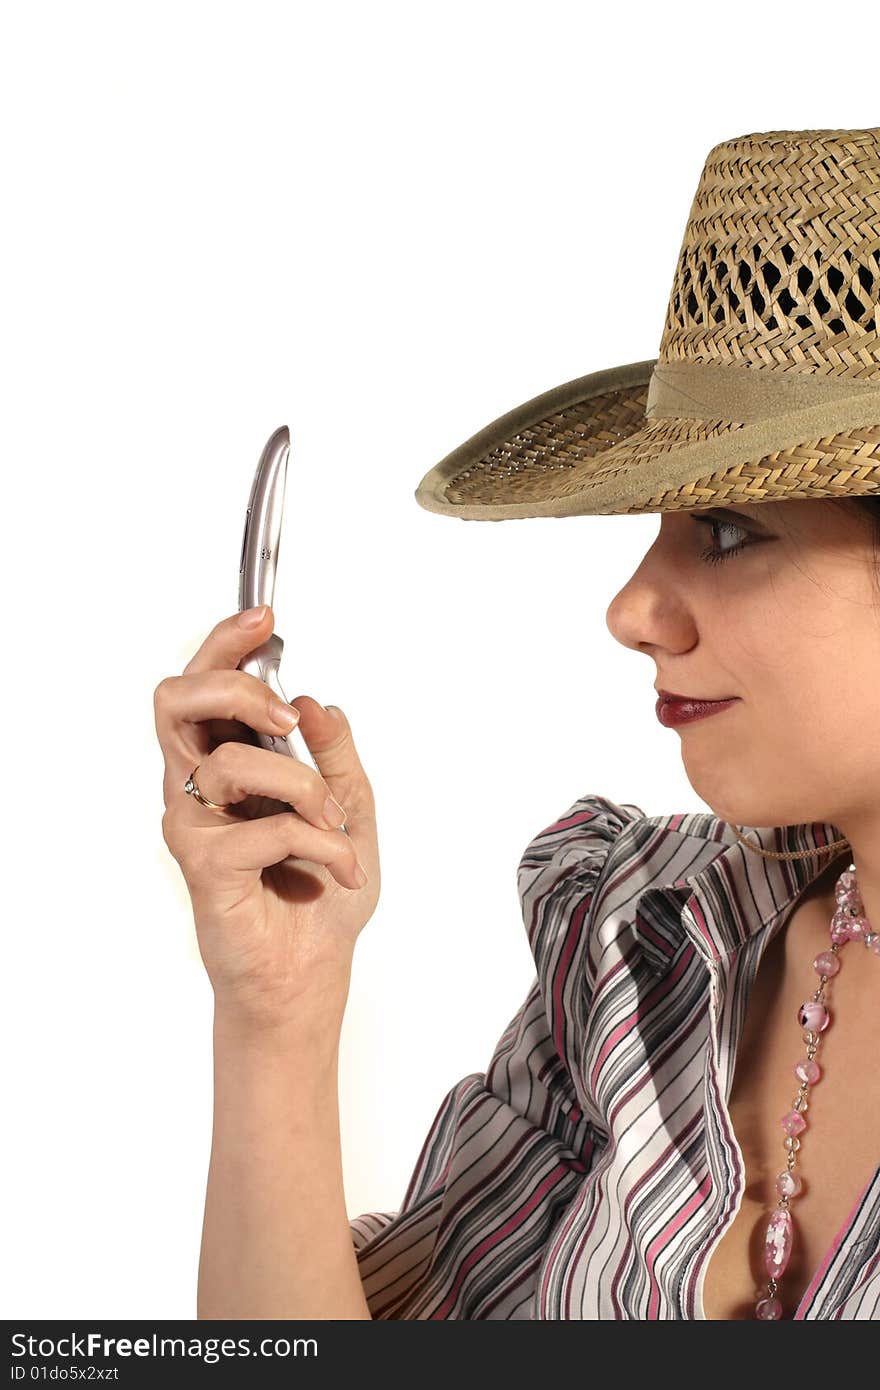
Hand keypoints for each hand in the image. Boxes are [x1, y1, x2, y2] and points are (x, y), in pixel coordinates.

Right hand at [154, 606, 380, 1030]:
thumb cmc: (320, 893)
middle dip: (235, 686)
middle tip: (288, 716)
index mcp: (228, 762)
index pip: (203, 687)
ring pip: (236, 760)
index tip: (267, 618)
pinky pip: (267, 825)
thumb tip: (316, 702)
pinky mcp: (204, 866)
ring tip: (336, 825)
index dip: (225, 644)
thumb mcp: (350, 808)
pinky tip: (336, 869)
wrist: (311, 973)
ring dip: (307, 787)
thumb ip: (334, 754)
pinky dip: (320, 843)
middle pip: (177, 700)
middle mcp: (198, 786)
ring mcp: (194, 824)